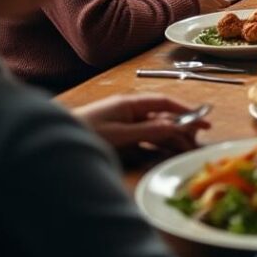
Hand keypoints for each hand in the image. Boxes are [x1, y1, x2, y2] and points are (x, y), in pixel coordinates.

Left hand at [71, 93, 208, 152]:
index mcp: (130, 104)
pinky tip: (167, 153)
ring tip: (187, 150)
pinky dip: (157, 146)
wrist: (53, 142)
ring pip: (156, 131)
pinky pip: (145, 141)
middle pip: (163, 118)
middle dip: (182, 128)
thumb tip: (176, 128)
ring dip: (171, 139)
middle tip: (197, 141)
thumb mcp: (121, 134)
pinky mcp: (120, 138)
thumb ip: (150, 131)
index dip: (186, 111)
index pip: (165, 103)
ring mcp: (125, 125)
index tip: (203, 120)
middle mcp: (130, 112)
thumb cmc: (84, 133)